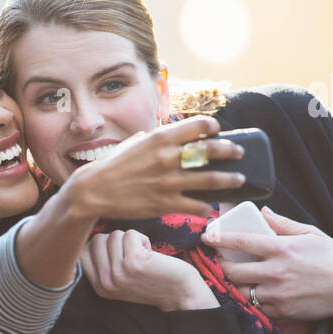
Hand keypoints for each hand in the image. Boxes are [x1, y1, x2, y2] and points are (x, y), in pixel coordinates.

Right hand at [63, 116, 245, 220]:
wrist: (94, 191)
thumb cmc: (112, 165)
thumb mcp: (134, 143)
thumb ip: (154, 139)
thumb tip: (168, 137)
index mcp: (161, 138)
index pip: (199, 126)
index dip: (213, 127)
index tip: (217, 131)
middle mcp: (168, 158)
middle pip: (212, 151)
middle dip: (230, 151)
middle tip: (238, 153)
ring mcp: (169, 182)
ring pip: (212, 179)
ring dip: (230, 180)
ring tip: (238, 180)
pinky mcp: (166, 203)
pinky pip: (197, 205)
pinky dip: (207, 206)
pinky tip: (210, 207)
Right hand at [81, 229, 218, 311]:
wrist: (181, 294)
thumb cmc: (153, 280)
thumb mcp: (120, 278)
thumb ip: (103, 263)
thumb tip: (87, 233)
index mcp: (99, 286)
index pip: (82, 252)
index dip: (100, 245)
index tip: (119, 253)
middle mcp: (104, 282)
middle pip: (97, 240)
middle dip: (117, 241)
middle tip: (133, 256)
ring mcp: (118, 273)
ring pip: (114, 235)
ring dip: (132, 240)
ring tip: (143, 256)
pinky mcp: (133, 263)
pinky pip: (130, 234)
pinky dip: (143, 239)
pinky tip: (151, 254)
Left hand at [201, 206, 332, 321]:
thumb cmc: (332, 258)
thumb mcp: (311, 234)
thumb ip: (283, 224)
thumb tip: (263, 213)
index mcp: (282, 249)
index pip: (241, 242)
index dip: (219, 238)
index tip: (207, 236)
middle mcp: (276, 273)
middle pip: (232, 270)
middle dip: (222, 264)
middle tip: (222, 259)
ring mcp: (277, 294)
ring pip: (240, 290)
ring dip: (235, 283)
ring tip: (238, 275)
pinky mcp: (281, 311)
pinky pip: (255, 306)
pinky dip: (251, 298)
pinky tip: (254, 290)